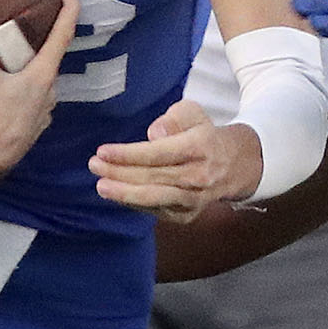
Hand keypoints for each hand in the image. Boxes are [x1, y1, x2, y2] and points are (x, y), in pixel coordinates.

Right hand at [0, 0, 73, 186]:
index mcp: (41, 76)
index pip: (62, 35)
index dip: (69, 9)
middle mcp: (48, 94)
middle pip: (54, 61)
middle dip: (48, 44)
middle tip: (37, 30)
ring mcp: (42, 115)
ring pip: (46, 86)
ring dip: (38, 73)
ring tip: (22, 65)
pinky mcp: (32, 131)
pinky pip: (36, 106)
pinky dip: (29, 96)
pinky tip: (14, 98)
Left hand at [91, 97, 263, 220]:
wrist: (233, 166)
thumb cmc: (203, 135)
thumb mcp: (193, 113)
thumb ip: (174, 118)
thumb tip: (154, 134)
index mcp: (201, 147)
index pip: (159, 153)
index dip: (128, 154)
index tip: (103, 151)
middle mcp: (199, 176)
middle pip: (153, 177)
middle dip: (119, 172)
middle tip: (94, 165)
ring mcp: (194, 199)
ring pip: (154, 198)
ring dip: (124, 193)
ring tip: (101, 185)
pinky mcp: (187, 215)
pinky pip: (156, 210)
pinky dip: (134, 203)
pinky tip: (117, 193)